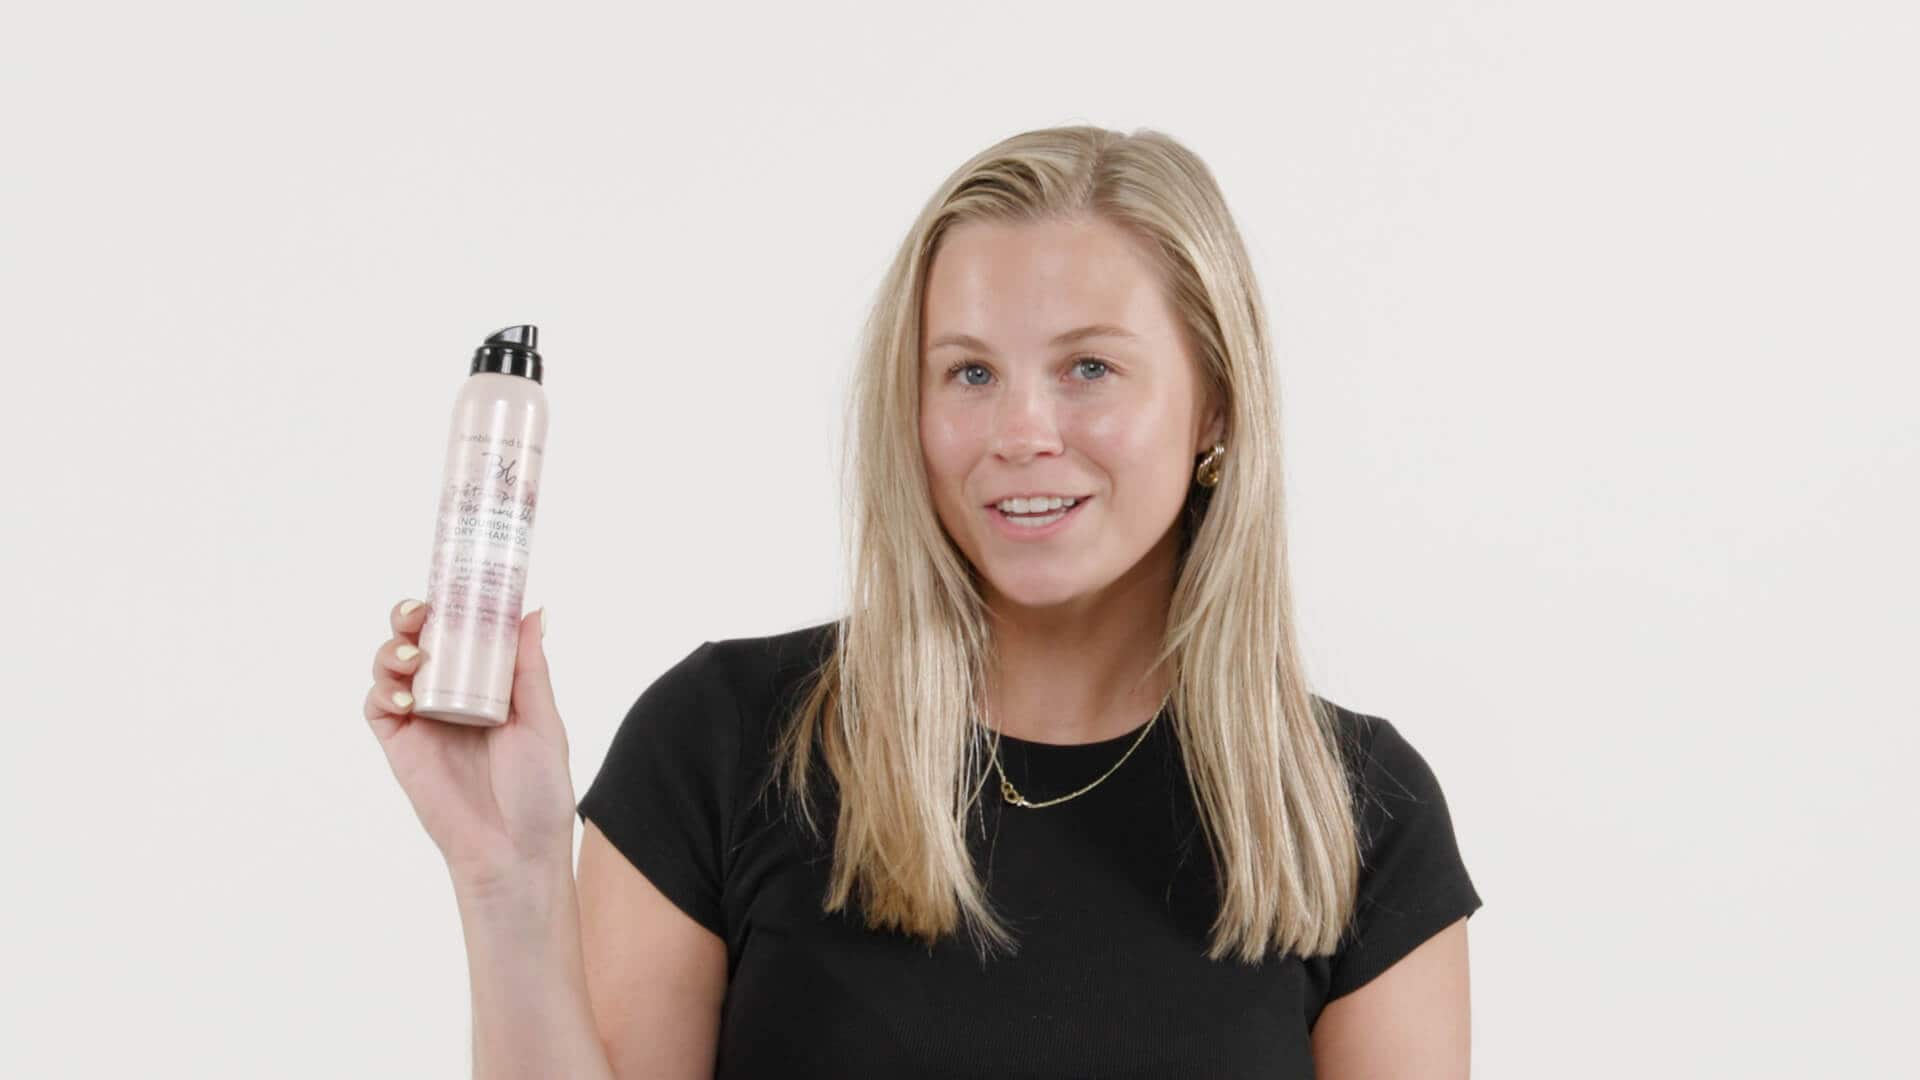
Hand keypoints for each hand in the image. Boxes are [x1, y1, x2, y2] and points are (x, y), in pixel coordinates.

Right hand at [363, 600, 576, 893]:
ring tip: (412, 655)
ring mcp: (423, 720)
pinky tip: (405, 696)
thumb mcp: (542, 721)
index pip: (463, 633)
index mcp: (488, 685)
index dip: (452, 605)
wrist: (513, 852)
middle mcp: (451, 695)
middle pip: (420, 641)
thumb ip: (529, 668)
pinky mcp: (400, 746)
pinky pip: (378, 707)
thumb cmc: (538, 791)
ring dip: (393, 649)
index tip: (452, 580)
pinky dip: (383, 692)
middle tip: (419, 611)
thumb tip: (532, 610)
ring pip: (392, 667)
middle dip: (411, 616)